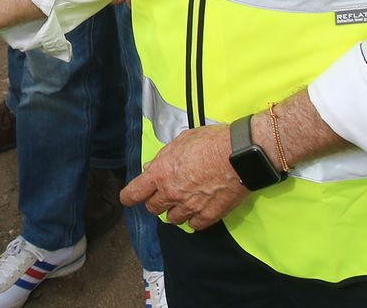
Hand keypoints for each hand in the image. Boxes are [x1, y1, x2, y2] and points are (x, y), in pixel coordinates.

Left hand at [120, 123, 248, 229]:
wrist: (239, 155)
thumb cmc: (210, 142)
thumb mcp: (181, 141)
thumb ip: (163, 156)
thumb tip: (152, 166)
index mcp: (161, 174)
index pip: (135, 192)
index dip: (128, 197)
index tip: (127, 199)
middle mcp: (171, 194)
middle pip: (153, 208)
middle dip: (155, 202)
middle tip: (163, 195)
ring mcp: (190, 207)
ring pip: (173, 219)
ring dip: (174, 212)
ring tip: (183, 202)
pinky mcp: (208, 216)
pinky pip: (194, 225)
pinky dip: (194, 220)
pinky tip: (198, 211)